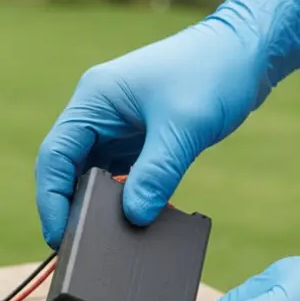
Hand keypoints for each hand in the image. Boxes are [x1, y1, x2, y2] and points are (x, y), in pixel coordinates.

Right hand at [34, 0, 299, 248]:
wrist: (248, 51)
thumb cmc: (213, 72)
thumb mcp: (184, 127)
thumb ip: (156, 174)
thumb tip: (134, 218)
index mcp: (95, 98)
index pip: (56, 155)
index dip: (51, 199)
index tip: (57, 235)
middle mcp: (99, 111)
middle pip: (68, 168)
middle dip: (71, 207)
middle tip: (78, 248)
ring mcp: (118, 124)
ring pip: (94, 175)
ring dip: (98, 205)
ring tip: (104, 240)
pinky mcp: (140, 137)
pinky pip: (120, 174)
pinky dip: (124, 197)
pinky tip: (135, 219)